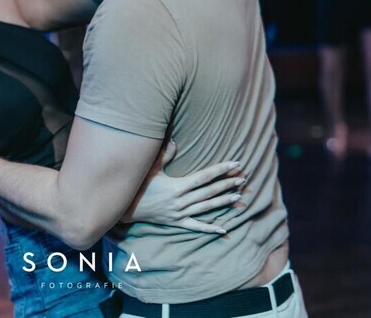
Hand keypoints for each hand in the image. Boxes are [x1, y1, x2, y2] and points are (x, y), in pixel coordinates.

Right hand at [120, 140, 244, 233]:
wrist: (127, 209)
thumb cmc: (139, 186)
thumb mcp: (150, 169)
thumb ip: (163, 155)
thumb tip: (174, 141)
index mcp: (177, 186)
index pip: (204, 177)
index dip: (220, 170)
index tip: (234, 164)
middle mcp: (181, 201)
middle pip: (209, 192)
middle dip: (226, 184)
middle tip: (242, 179)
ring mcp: (180, 214)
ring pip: (206, 207)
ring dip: (222, 202)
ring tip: (238, 197)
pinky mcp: (177, 223)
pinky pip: (196, 227)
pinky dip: (209, 228)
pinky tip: (223, 229)